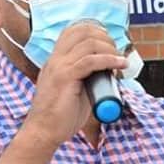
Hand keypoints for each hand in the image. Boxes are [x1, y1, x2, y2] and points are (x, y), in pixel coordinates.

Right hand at [24, 23, 127, 146]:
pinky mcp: (64, 78)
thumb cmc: (61, 116)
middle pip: (83, 31)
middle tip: (117, 54)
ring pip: (88, 43)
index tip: (111, 45)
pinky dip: (109, 60)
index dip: (96, 32)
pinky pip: (90, 61)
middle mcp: (55, 59)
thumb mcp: (75, 89)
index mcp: (56, 60)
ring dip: (110, 49)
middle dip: (105, 38)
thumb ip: (87, 78)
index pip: (73, 31)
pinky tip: (120, 65)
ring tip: (120, 61)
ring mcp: (58, 67)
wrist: (43, 133)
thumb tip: (109, 72)